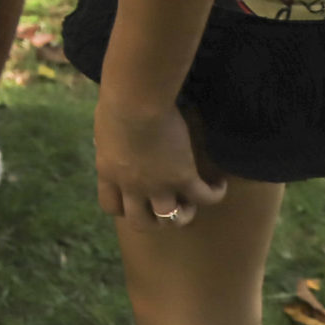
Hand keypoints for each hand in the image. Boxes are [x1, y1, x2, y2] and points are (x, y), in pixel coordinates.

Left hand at [93, 96, 227, 228]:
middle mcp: (132, 186)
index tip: (134, 200)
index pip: (110, 206)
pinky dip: (214, 194)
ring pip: (171, 219)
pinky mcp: (183, 177)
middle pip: (141, 222)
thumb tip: (115, 137)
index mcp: (109, 173)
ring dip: (182, 215)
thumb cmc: (117, 102)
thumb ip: (112, 142)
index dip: (124, 209)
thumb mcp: (106, 127)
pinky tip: (218, 185)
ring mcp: (158, 185)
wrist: (136, 102)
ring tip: (191, 203)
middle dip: (153, 221)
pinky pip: (203, 197)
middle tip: (164, 209)